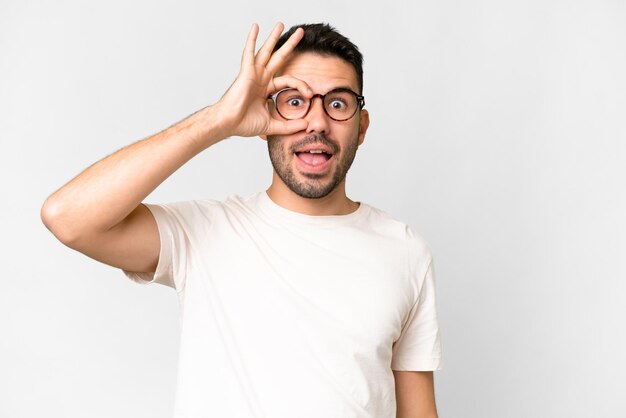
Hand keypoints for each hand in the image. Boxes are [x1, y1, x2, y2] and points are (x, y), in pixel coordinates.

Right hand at [214, 22, 312, 137]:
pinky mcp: (246, 72)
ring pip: (266, 51)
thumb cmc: (244, 124)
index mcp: (266, 89)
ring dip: (274, 38)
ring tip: (281, 24)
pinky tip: (255, 27)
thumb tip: (306, 125)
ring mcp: (253, 74)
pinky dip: (251, 39)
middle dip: (290, 45)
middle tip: (301, 33)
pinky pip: (249, 53)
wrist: (229, 124)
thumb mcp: (272, 125)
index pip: (288, 80)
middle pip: (278, 58)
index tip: (310, 95)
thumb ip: (289, 125)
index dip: (301, 85)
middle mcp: (261, 79)